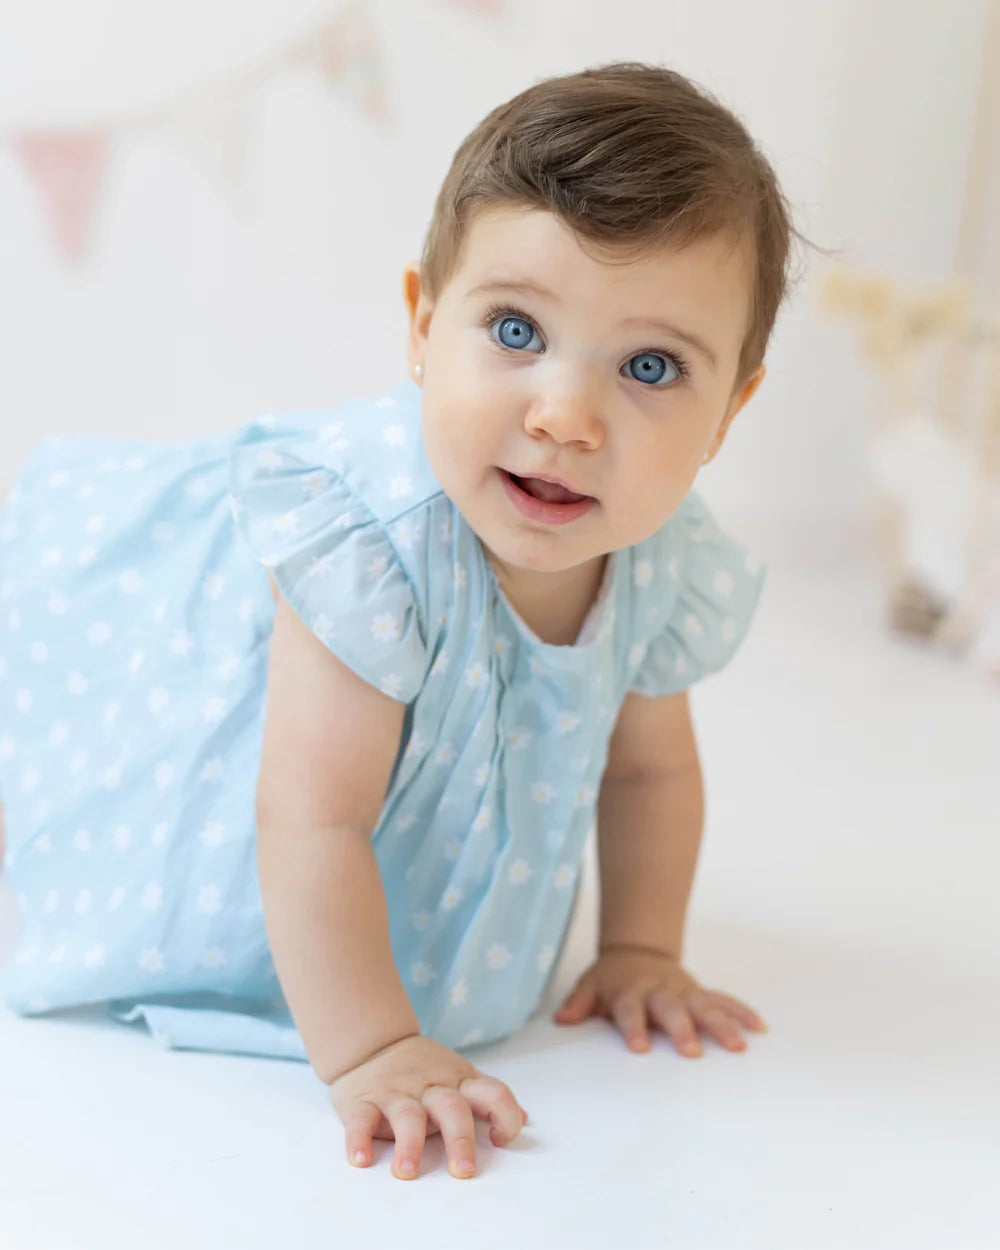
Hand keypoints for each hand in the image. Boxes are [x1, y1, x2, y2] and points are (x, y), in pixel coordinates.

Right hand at [328, 1032, 528, 1179]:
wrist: (372, 1042)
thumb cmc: (423, 1070)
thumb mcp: (459, 1076)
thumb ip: (487, 1098)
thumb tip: (525, 1119)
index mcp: (459, 1082)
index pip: (492, 1092)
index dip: (504, 1114)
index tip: (501, 1140)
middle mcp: (431, 1087)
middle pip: (452, 1107)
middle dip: (460, 1139)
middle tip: (463, 1171)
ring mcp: (397, 1093)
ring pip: (407, 1115)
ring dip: (408, 1144)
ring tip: (407, 1172)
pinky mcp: (364, 1101)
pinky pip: (361, 1119)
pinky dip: (359, 1139)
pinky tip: (361, 1159)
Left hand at [553, 945, 768, 1056]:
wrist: (637, 951)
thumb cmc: (611, 978)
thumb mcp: (590, 985)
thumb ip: (578, 1002)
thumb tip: (562, 1019)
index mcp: (630, 991)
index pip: (630, 1009)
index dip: (633, 1027)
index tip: (639, 1048)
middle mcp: (659, 990)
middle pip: (671, 1008)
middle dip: (682, 1028)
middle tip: (692, 1052)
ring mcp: (683, 990)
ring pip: (704, 1005)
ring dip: (721, 1023)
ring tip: (738, 1045)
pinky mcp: (700, 991)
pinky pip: (723, 999)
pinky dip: (741, 1011)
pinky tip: (758, 1027)